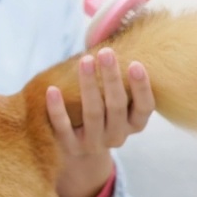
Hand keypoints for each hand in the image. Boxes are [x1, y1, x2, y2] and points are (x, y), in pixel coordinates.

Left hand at [45, 48, 154, 196]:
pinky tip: (51, 89)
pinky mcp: (70, 148)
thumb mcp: (116, 104)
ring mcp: (93, 144)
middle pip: (116, 107)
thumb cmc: (102, 115)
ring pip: (92, 114)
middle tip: (106, 52)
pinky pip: (63, 128)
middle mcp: (117, 136)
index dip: (142, 87)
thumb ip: (119, 82)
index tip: (135, 63)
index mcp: (133, 125)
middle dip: (112, 79)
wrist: (81, 156)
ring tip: (85, 60)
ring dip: (88, 86)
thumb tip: (116, 40)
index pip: (144, 108)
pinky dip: (57, 109)